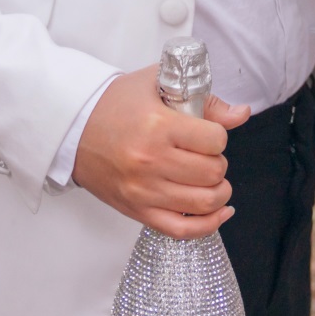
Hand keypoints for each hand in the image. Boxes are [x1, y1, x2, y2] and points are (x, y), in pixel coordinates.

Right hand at [71, 65, 252, 238]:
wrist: (73, 128)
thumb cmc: (115, 104)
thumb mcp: (158, 85)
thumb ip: (205, 100)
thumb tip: (241, 114)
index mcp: (158, 127)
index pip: (215, 141)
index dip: (218, 136)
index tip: (207, 134)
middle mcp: (151, 162)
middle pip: (213, 173)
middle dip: (218, 163)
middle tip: (205, 155)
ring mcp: (144, 191)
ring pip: (204, 203)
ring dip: (218, 192)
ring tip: (212, 180)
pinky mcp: (137, 211)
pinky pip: (182, 230)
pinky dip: (208, 225)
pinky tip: (220, 212)